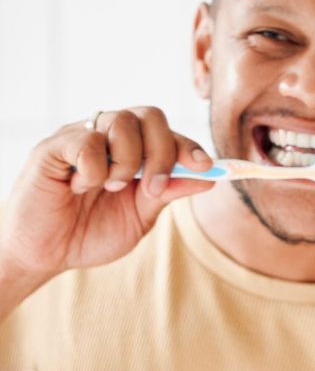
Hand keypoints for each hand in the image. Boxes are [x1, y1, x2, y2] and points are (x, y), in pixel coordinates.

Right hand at [0, 107, 214, 283]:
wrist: (48, 255)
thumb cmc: (92, 233)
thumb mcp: (141, 216)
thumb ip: (170, 193)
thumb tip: (209, 176)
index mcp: (135, 151)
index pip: (169, 133)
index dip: (190, 147)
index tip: (205, 166)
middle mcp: (110, 136)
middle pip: (151, 115)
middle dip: (163, 152)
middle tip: (153, 187)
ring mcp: (82, 136)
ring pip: (121, 120)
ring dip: (128, 161)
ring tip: (111, 188)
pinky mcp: (54, 146)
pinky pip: (87, 140)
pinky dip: (94, 170)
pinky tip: (80, 187)